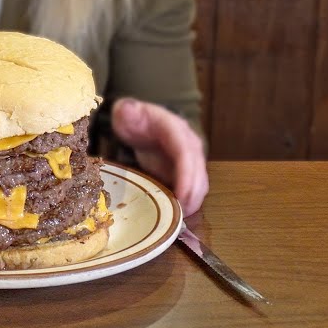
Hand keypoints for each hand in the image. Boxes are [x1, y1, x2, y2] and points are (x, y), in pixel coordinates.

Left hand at [111, 97, 207, 215]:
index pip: (185, 152)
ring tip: (181, 218)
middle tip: (182, 214)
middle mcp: (189, 143)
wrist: (141, 123)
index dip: (186, 175)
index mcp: (175, 129)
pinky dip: (189, 201)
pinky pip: (194, 187)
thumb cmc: (134, 120)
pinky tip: (180, 214)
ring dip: (194, 200)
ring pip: (200, 182)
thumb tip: (127, 109)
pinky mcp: (187, 170)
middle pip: (198, 170)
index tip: (182, 194)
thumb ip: (127, 111)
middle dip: (192, 193)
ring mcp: (191, 157)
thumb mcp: (127, 113)